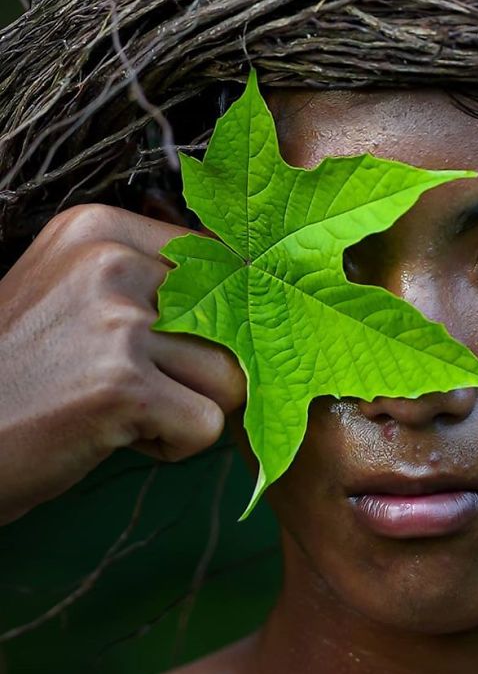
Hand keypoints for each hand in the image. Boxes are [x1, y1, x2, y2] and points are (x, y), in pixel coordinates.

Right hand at [0, 203, 245, 525]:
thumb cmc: (24, 374)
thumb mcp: (73, 290)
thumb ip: (149, 274)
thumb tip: (258, 280)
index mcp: (99, 228)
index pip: (218, 260)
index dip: (211, 313)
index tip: (159, 341)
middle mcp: (109, 261)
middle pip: (233, 315)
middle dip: (198, 365)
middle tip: (134, 383)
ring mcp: (117, 321)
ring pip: (230, 374)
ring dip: (185, 406)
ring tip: (120, 408)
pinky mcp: (123, 385)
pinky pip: (206, 425)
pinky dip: (171, 445)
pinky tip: (112, 434)